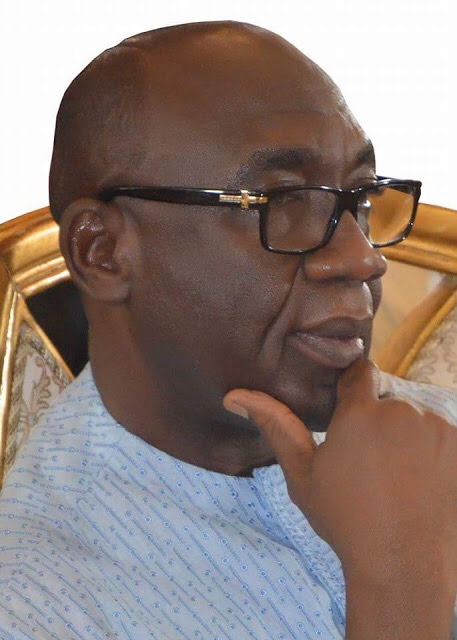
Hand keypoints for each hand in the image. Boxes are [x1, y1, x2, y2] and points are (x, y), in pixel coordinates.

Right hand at [223, 358, 456, 638]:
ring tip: (398, 477)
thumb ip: (275, 426)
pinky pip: (441, 434)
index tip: (350, 410)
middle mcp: (400, 411)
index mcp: (359, 414)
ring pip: (416, 418)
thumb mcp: (302, 476)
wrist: (404, 566)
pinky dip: (432, 451)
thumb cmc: (346, 521)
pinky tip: (421, 482)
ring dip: (407, 436)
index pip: (359, 372)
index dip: (353, 388)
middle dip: (379, 421)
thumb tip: (234, 395)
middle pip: (388, 401)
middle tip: (370, 463)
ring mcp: (436, 427)